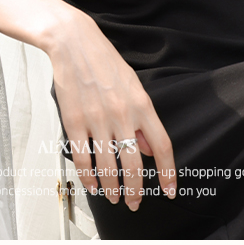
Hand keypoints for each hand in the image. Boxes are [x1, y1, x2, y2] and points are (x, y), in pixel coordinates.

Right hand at [47, 11, 175, 210]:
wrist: (73, 42)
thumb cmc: (103, 60)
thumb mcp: (134, 84)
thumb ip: (143, 118)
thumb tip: (148, 147)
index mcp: (141, 103)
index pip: (162, 146)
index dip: (167, 172)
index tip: (170, 189)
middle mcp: (121, 113)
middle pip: (133, 164)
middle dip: (135, 191)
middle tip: (134, 202)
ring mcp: (96, 119)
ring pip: (107, 166)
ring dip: (112, 188)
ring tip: (113, 197)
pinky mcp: (73, 121)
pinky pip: (82, 158)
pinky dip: (88, 177)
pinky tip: (93, 184)